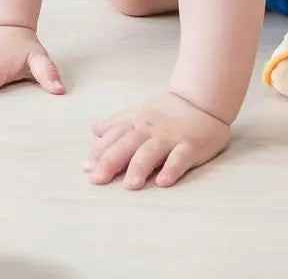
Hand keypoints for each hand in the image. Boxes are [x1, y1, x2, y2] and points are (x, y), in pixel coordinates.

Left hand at [83, 91, 229, 189]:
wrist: (200, 100)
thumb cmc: (166, 111)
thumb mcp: (138, 113)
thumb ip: (117, 123)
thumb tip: (93, 130)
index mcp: (136, 122)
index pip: (114, 138)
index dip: (99, 152)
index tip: (87, 169)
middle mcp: (150, 129)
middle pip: (127, 145)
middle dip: (111, 162)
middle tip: (97, 179)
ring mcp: (170, 137)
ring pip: (151, 152)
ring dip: (139, 168)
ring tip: (129, 186)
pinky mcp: (191, 145)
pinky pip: (180, 158)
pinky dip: (172, 169)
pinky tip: (163, 182)